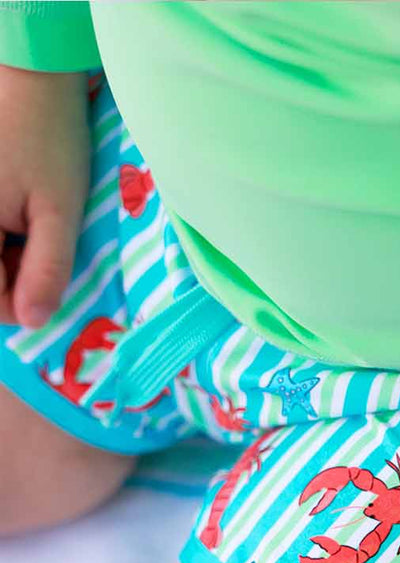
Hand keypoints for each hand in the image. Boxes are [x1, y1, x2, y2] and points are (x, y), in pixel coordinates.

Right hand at [0, 66, 88, 327]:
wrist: (30, 71)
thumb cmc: (49, 138)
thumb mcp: (59, 211)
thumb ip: (47, 268)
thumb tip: (33, 320)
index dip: (17, 304)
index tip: (45, 289)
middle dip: (7, 277)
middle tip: (36, 249)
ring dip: (3, 256)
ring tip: (26, 226)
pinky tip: (13, 212)